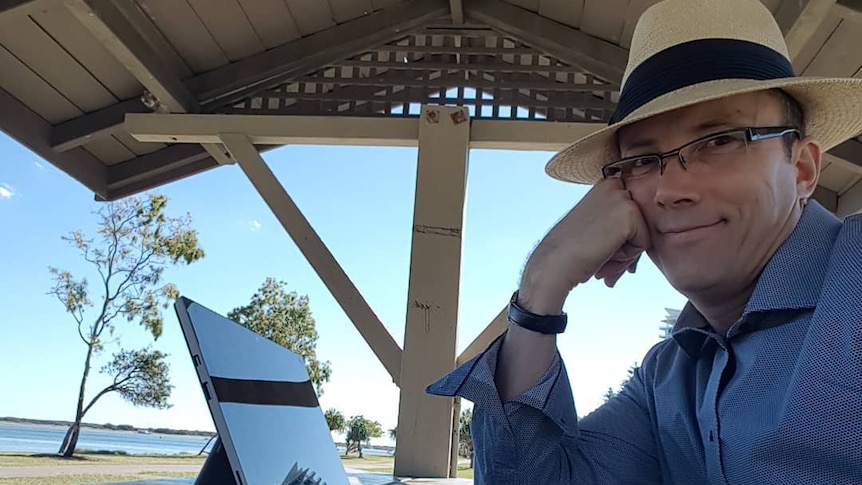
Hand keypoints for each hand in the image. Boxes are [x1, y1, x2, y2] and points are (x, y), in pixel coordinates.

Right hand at [518, 178, 650, 313]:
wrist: (555, 262)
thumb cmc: (571, 250)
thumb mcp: (595, 225)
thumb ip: (615, 222)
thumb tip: (639, 235)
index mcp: (605, 185)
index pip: (632, 215)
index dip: (620, 238)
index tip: (599, 247)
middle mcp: (614, 185)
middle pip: (639, 224)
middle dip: (624, 247)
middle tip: (602, 260)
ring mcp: (622, 197)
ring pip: (643, 234)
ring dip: (625, 254)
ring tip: (601, 258)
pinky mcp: (630, 213)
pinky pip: (644, 243)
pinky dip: (627, 257)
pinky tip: (604, 255)